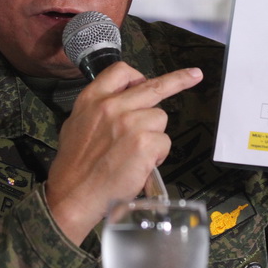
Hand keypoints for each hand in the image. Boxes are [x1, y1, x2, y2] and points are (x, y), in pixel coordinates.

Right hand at [44, 62, 202, 244]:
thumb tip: (122, 101)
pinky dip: (158, 155)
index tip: (148, 78)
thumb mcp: (75, 124)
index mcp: (92, 99)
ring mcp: (129, 123)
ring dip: (154, 136)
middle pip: (153, 86)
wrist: (72, 196)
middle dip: (179, 79)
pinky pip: (165, 142)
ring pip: (160, 118)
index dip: (138, 75)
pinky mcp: (144, 143)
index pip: (121, 71)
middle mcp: (112, 106)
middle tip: (195, 75)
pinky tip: (141, 165)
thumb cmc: (74, 167)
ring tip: (136, 153)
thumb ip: (99, 109)